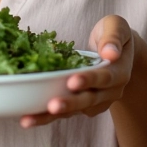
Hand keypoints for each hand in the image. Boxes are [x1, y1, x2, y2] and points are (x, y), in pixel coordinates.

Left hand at [19, 15, 134, 128]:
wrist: (116, 51)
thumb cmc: (113, 34)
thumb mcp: (116, 27)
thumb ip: (114, 38)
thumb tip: (110, 53)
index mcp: (119, 72)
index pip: (104, 77)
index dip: (89, 80)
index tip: (72, 82)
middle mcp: (110, 92)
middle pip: (89, 100)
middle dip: (70, 103)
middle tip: (52, 105)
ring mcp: (95, 101)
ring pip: (74, 110)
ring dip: (52, 116)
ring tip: (30, 119)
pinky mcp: (82, 105)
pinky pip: (65, 112)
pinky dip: (46, 116)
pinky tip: (27, 118)